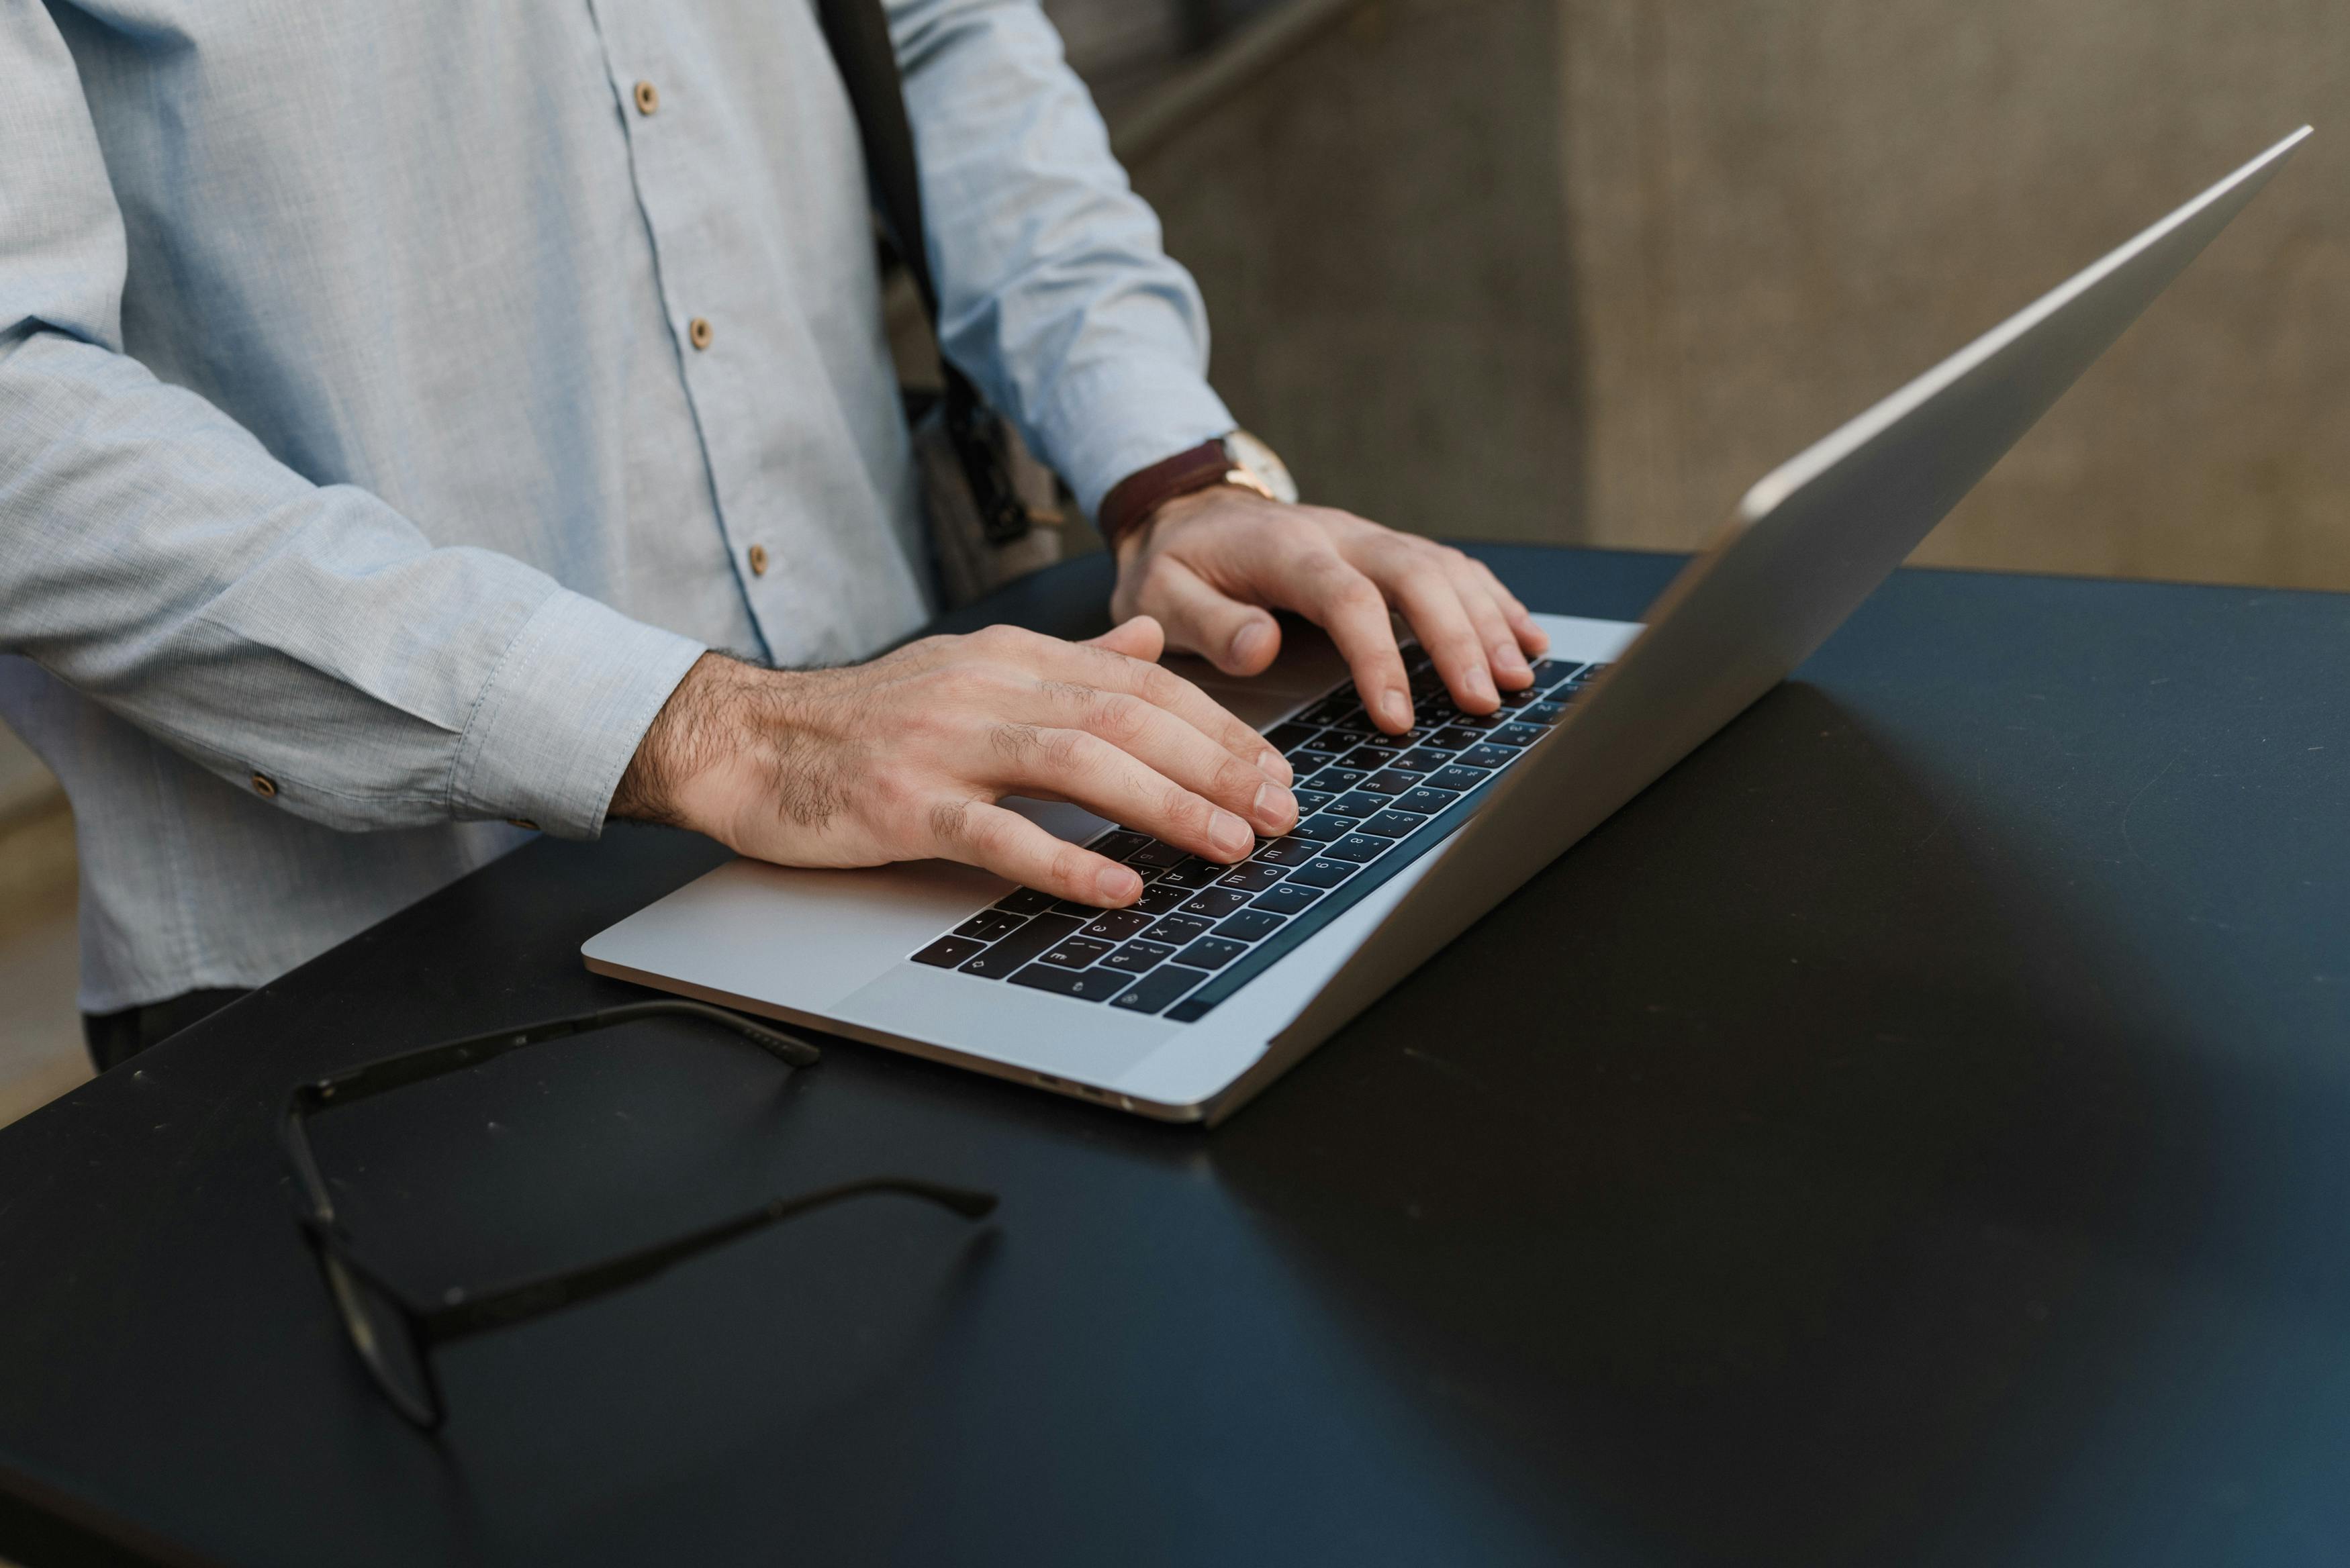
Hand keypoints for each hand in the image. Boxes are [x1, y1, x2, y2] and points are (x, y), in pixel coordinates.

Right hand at [609, 617, 1296, 905]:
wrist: (745, 740)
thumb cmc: (863, 720)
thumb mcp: (973, 668)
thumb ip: (1069, 660)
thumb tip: (1151, 640)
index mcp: (1010, 659)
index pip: (1139, 682)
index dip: (1218, 726)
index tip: (1275, 770)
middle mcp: (986, 690)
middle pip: (1126, 718)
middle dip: (1216, 765)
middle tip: (1279, 812)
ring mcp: (943, 746)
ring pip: (1076, 763)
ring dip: (1165, 804)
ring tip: (1227, 843)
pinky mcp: (902, 805)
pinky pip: (995, 833)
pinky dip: (1064, 862)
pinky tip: (1119, 886)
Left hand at [1108, 487, 1549, 731]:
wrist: (1189, 512)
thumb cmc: (1176, 564)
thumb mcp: (1159, 595)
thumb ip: (1206, 623)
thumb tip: (1260, 648)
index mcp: (1284, 548)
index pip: (1346, 598)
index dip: (1378, 657)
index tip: (1397, 718)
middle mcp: (1339, 534)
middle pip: (1415, 575)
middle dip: (1456, 638)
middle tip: (1483, 701)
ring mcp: (1369, 539)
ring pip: (1444, 569)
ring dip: (1487, 622)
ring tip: (1518, 679)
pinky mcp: (1387, 550)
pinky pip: (1452, 568)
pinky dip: (1493, 601)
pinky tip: (1527, 638)